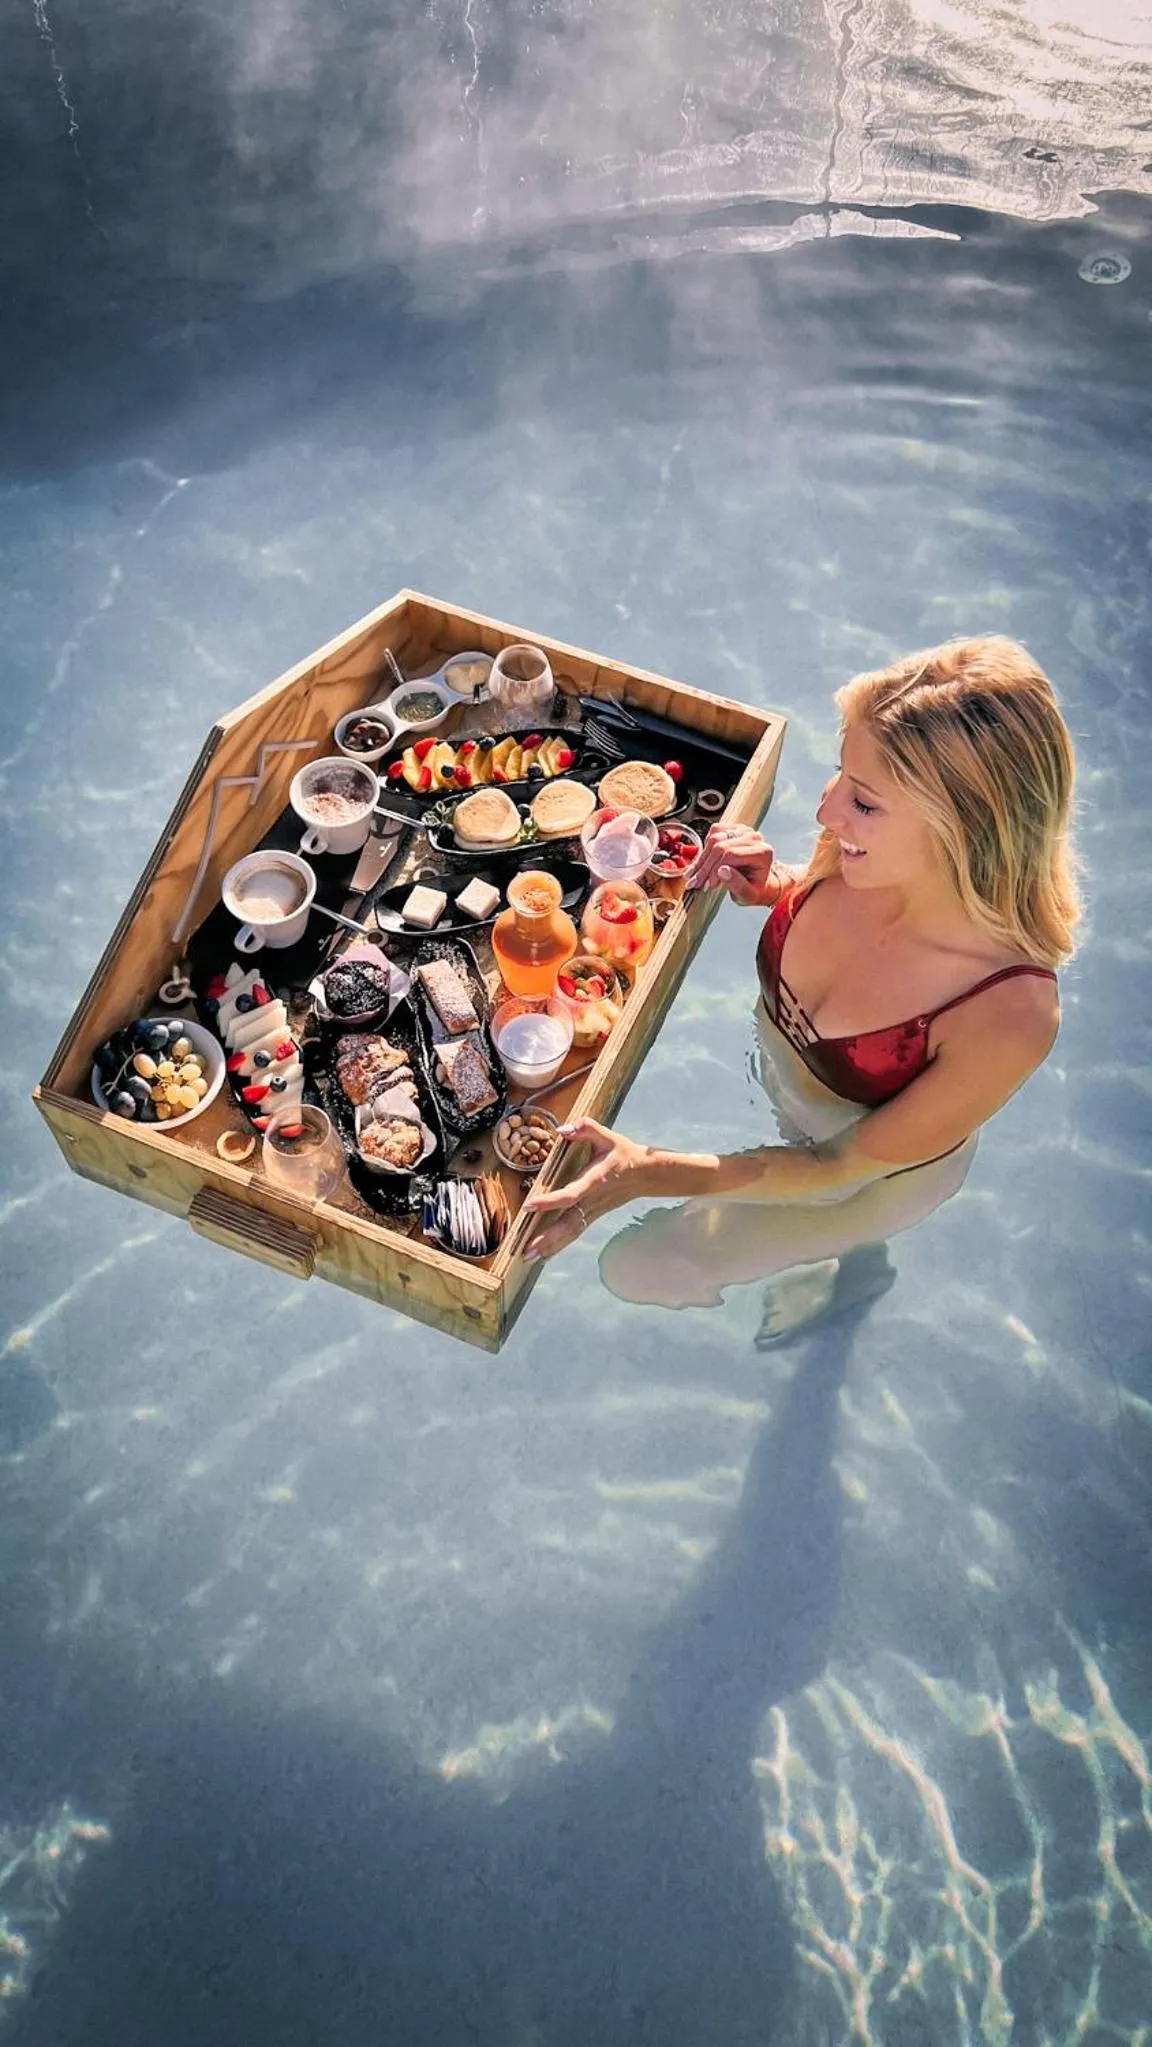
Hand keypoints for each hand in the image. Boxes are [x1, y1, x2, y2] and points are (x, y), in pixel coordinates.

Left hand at [522, 1117, 648, 1261]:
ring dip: (549, 1247)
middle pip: (567, 1224)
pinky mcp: (593, 1216)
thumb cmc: (624, 1154)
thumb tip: (563, 1129)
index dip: (550, 1202)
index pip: (570, 1195)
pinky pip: (573, 1233)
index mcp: (594, 1181)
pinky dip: (558, 1245)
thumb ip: (586, 1128)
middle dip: (546, 1239)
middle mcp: (592, 1201)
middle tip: (524, 1249)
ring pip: (569, 1233)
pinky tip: (542, 1253)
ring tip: (527, 1257)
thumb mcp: (607, 1136)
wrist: (646, 1174)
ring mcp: (593, 1212)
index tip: (529, 1205)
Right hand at [688, 824, 777, 904]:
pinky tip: (706, 862)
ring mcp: (744, 831)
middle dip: (706, 866)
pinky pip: (713, 832)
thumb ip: (737, 884)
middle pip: (721, 845)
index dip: (715, 870)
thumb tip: (722, 871)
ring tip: (698, 875)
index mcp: (762, 852)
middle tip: (697, 882)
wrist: (758, 882)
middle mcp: (754, 838)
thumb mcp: (748, 895)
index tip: (708, 885)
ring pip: (715, 838)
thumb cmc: (755, 888)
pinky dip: (706, 848)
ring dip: (703, 858)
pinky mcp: (734, 828)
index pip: (731, 855)